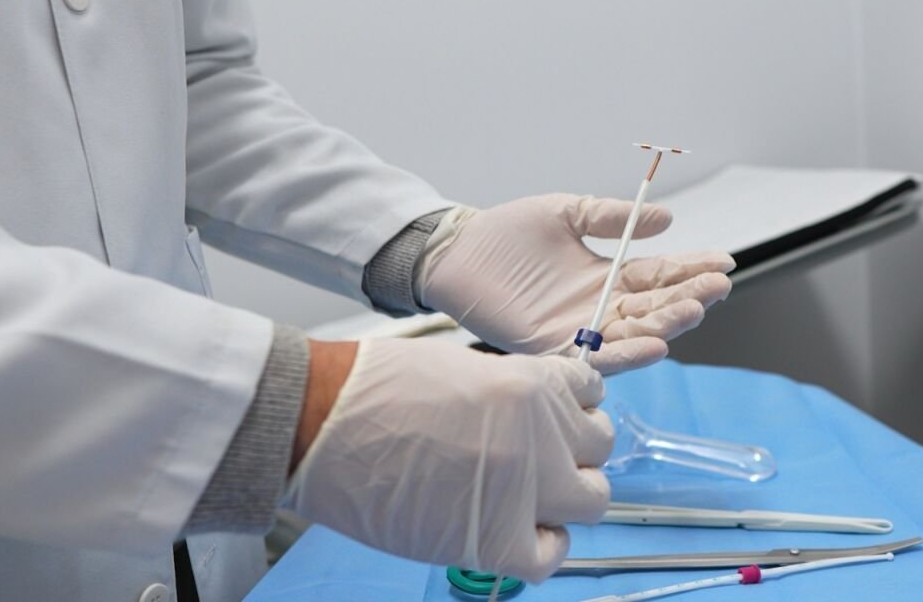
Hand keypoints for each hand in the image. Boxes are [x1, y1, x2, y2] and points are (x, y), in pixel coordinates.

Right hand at [284, 337, 611, 582]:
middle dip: (574, 452)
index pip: (592, 392)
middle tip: (541, 461)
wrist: (323, 422)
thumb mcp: (462, 367)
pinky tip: (520, 535)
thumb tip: (530, 421)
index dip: (572, 408)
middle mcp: (543, 433)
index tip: (556, 420)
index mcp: (532, 383)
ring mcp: (527, 487)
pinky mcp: (498, 539)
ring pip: (593, 499)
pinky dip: (544, 548)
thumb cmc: (371, 390)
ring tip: (531, 499)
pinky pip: (552, 555)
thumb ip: (510, 393)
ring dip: (568, 499)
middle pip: (599, 447)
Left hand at [416, 194, 733, 372]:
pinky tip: (655, 345)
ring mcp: (579, 330)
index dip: (691, 270)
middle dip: (688, 297)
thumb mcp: (567, 213)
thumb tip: (666, 220)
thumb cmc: (506, 233)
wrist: (456, 252)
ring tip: (693, 311)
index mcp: (607, 275)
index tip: (723, 262)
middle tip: (715, 287)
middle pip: (655, 307)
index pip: (660, 276)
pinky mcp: (554, 349)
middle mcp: (600, 307)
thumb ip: (611, 217)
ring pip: (634, 334)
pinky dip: (628, 354)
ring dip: (666, 325)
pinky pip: (597, 358)